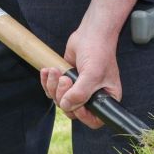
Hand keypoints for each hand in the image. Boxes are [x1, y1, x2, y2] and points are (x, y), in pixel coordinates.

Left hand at [44, 0, 136, 128]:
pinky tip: (48, 70)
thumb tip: (66, 106)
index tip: (75, 104)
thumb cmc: (98, 52)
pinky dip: (47, 82)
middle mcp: (92, 97)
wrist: (90, 33)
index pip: (94, 120)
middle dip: (63, 96)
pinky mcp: (66, 82)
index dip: (82, 115)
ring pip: (59, 101)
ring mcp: (78, 89)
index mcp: (106, 99)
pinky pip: (51, 91)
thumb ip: (80, 94)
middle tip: (65, 79)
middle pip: (72, 110)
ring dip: (52, 87)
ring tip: (56, 71)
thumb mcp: (92, 74)